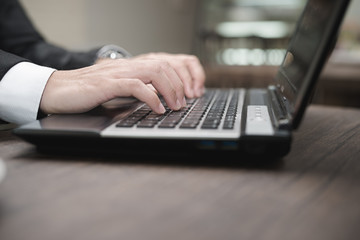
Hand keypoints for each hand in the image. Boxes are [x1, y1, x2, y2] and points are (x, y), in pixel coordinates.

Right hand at [40, 54, 205, 114]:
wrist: (57, 91)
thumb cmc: (87, 92)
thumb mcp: (119, 89)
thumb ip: (138, 90)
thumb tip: (160, 100)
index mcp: (132, 66)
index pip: (166, 60)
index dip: (184, 73)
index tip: (193, 91)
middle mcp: (127, 65)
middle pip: (165, 64)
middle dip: (181, 83)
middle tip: (186, 101)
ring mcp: (118, 72)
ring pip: (154, 70)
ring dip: (170, 89)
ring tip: (175, 105)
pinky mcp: (107, 84)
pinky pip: (135, 86)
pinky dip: (151, 97)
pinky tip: (158, 109)